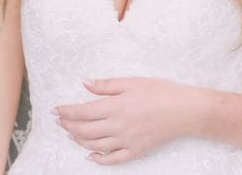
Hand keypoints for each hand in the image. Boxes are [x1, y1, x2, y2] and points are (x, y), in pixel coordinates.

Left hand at [54, 77, 195, 164]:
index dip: (66, 112)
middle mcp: (117, 126)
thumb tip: (85, 83)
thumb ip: (106, 85)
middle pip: (84, 130)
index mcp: (116, 106)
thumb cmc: (161, 92)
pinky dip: (98, 159)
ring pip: (94, 145)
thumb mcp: (132, 82)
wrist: (185, 111)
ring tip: (70, 134)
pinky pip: (112, 160)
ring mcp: (126, 141)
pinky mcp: (135, 151)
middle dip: (68, 126)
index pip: (82, 112)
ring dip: (78, 140)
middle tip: (60, 121)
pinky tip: (90, 155)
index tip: (56, 110)